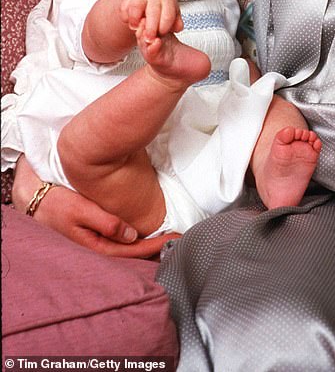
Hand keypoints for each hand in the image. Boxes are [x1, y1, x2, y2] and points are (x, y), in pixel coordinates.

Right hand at [12, 155, 179, 257]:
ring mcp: (98, 242)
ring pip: (129, 247)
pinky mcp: (97, 233)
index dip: (157, 245)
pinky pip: (122, 239)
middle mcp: (99, 248)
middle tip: (181, 238)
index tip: (176, 237)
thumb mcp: (80, 210)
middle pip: (134, 252)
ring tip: (170, 235)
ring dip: (149, 242)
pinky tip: (147, 230)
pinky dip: (137, 236)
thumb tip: (131, 235)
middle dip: (158, 247)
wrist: (36, 200)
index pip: (134, 250)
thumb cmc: (56, 203)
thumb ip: (106, 223)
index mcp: (97, 246)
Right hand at [120, 0, 183, 41]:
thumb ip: (175, 24)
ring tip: (135, 28)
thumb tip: (178, 27)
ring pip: (137, 4)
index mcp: (168, 1)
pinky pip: (124, 6)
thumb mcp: (170, 17)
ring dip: (135, 18)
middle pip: (153, 10)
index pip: (169, 14)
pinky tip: (127, 21)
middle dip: (151, 27)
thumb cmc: (159, 11)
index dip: (165, 26)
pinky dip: (125, 15)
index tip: (161, 35)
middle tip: (149, 38)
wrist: (146, 0)